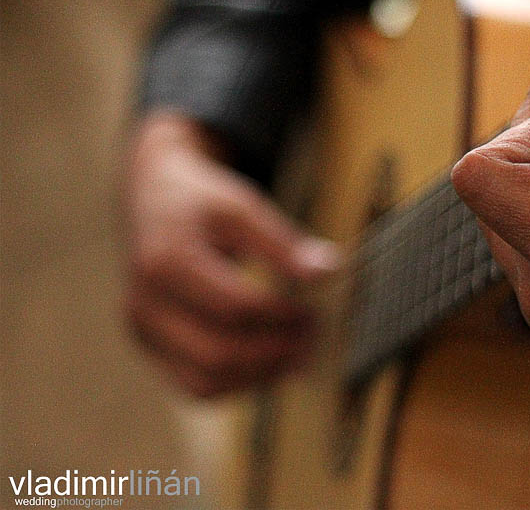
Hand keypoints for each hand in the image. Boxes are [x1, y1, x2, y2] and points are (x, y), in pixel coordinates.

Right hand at [123, 111, 339, 396]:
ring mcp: (143, 333)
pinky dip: (239, 383)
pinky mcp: (151, 349)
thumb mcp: (240, 206)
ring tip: (298, 352)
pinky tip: (271, 361)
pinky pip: (196, 387)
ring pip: (206, 382)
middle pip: (218, 353)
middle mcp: (145, 305)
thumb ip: (282, 242)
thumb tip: (327, 272)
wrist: (152, 200)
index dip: (282, 315)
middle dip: (275, 352)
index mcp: (166, 262)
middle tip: (313, 336)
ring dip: (261, 376)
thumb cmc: (200, 201)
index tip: (314, 310)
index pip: (235, 307)